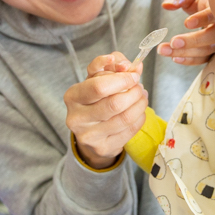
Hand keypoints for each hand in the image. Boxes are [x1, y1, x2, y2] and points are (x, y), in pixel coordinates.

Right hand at [64, 53, 148, 168]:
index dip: (122, 79)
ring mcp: (89, 136)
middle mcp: (77, 118)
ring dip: (140, 103)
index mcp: (72, 96)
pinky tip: (139, 111)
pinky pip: (130, 130)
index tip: (134, 74)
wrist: (89, 132)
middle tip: (139, 86)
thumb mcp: (98, 77)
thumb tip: (132, 66)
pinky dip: (140, 117)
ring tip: (142, 96)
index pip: (99, 87)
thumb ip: (113, 66)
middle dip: (134, 92)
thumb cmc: (94, 99)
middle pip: (114, 104)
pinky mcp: (103, 148)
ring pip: (125, 117)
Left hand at [157, 0, 214, 65]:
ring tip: (164, 50)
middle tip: (173, 42)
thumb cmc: (199, 0)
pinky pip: (205, 59)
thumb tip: (167, 5)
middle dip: (193, 41)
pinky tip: (174, 58)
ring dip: (186, 53)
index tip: (186, 23)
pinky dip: (190, 60)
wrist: (210, 10)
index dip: (202, 19)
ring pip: (208, 50)